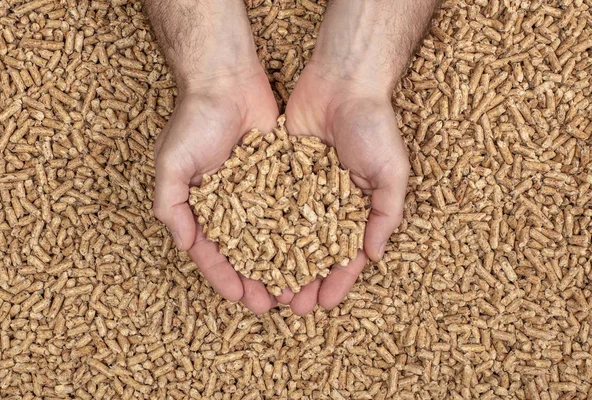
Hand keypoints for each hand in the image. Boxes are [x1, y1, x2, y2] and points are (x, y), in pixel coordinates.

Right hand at [153, 69, 279, 313]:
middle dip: (256, 278)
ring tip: (295, 286)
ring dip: (281, 263)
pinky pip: (291, 209)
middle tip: (272, 303)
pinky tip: (314, 250)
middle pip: (244, 251)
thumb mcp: (170, 164)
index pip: (212, 251)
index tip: (239, 297)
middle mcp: (229, 205)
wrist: (227, 79)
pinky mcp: (280, 177)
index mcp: (200, 207)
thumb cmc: (194, 121)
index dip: (224, 276)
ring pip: (272, 236)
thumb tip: (184, 245)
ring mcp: (256, 192)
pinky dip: (300, 231)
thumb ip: (171, 206)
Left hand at [281, 63, 409, 314]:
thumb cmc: (374, 127)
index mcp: (357, 209)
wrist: (343, 82)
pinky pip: (267, 204)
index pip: (345, 255)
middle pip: (312, 252)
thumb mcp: (392, 172)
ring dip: (277, 263)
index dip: (336, 281)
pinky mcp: (278, 172)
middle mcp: (327, 205)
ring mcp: (301, 190)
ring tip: (265, 287)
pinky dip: (258, 227)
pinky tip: (246, 250)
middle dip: (302, 280)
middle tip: (289, 306)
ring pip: (285, 234)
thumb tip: (373, 256)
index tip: (322, 304)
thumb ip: (386, 215)